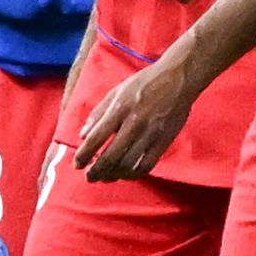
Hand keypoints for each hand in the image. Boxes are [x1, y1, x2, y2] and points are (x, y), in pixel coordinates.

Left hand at [76, 57, 199, 180]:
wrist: (178, 79)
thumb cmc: (144, 83)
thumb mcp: (116, 91)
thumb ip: (98, 113)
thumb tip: (83, 136)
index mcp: (119, 109)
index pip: (96, 138)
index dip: (83, 155)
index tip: (77, 164)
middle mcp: (134, 123)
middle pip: (111, 156)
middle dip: (96, 171)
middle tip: (89, 177)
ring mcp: (151, 134)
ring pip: (128, 164)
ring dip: (113, 175)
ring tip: (106, 177)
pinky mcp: (164, 141)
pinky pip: (147, 165)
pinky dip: (134, 174)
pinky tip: (126, 174)